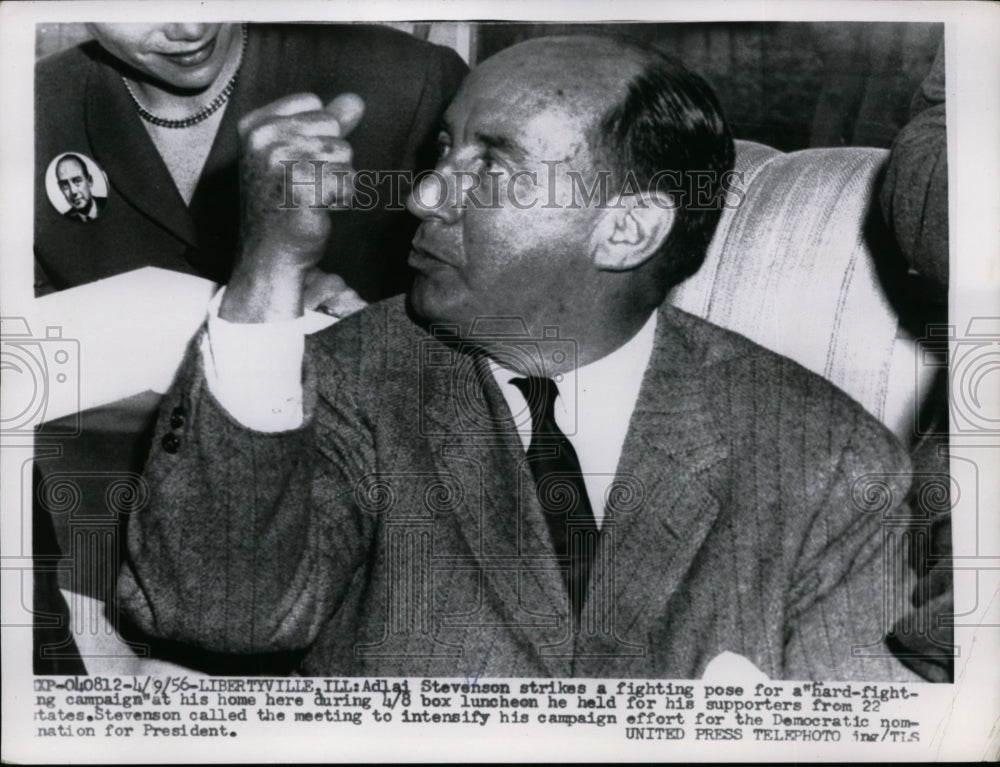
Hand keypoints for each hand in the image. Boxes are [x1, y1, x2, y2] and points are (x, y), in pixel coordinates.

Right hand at [221, 92, 365, 322]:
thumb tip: (355, 100)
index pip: (313, 103)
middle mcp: (264, 139)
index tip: (294, 162)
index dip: (316, 134)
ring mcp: (282, 162)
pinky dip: (340, 198)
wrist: (269, 253)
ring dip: (336, 179)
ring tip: (310, 196)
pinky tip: (317, 209)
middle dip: (329, 158)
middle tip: (303, 184)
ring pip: (343, 154)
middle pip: (332, 127)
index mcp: (256, 125)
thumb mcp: (296, 154)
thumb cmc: (282, 204)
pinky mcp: (303, 187)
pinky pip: (347, 180)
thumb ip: (326, 123)